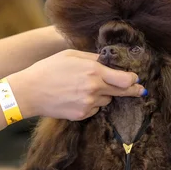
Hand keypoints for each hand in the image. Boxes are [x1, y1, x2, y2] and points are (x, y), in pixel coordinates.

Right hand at [9, 50, 144, 119]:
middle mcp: (94, 88)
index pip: (125, 78)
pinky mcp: (81, 114)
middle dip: (132, 90)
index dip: (133, 79)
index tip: (136, 79)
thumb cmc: (48, 69)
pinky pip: (95, 109)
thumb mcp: (71, 55)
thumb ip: (93, 58)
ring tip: (85, 88)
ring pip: (107, 100)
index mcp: (94, 71)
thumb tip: (109, 62)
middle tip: (141, 90)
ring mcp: (88, 104)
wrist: (30, 92)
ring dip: (103, 95)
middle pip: (122, 92)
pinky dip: (91, 104)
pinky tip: (77, 97)